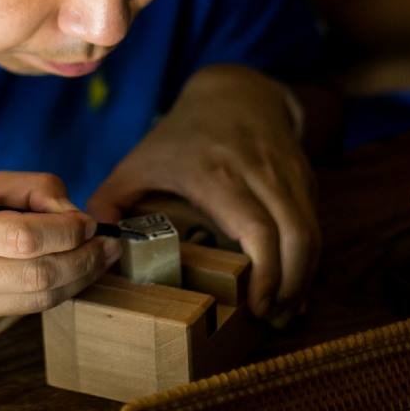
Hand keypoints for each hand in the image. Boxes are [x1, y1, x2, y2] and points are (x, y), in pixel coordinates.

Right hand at [0, 171, 119, 338]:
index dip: (66, 230)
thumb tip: (76, 216)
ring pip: (42, 301)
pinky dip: (52, 290)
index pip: (23, 238)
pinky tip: (60, 272)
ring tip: (98, 258)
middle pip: (39, 276)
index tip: (88, 221)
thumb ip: (30, 189)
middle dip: (85, 260)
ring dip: (80, 279)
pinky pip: (29, 311)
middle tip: (108, 245)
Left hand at [86, 65, 318, 319]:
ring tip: (283, 311)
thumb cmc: (182, 135)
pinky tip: (294, 287)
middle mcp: (260, 172)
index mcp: (216, 174)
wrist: (234, 92)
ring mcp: (288, 174)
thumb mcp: (139, 161)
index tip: (255, 306)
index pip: (257, 228)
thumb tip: (92, 244)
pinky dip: (311, 261)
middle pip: (297, 237)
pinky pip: (317, 224)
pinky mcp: (305, 178)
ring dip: (305, 278)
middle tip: (271, 318)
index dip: (265, 273)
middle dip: (291, 286)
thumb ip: (109, 201)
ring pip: (313, 233)